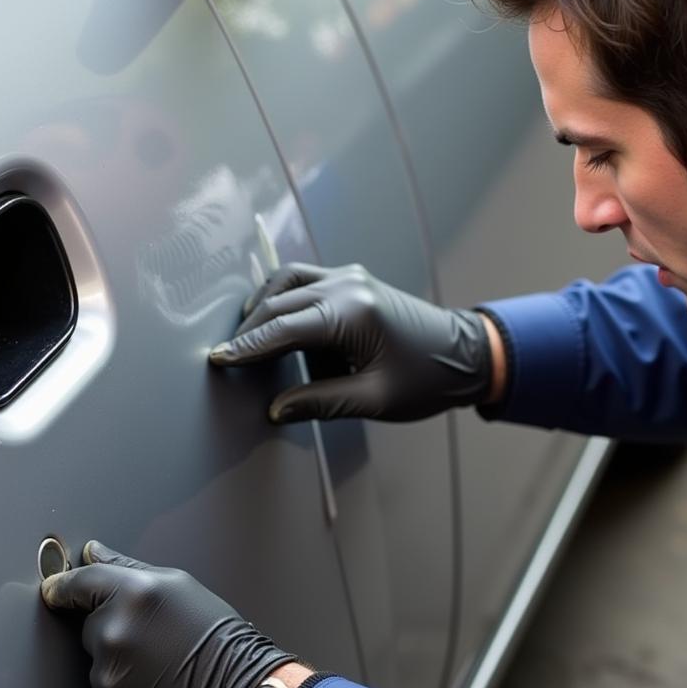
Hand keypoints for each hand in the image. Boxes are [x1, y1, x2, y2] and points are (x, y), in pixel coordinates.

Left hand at [41, 542, 295, 687]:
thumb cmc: (220, 639)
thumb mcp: (180, 587)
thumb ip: (126, 568)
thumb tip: (92, 553)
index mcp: (132, 594)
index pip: (76, 583)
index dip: (63, 586)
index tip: (55, 590)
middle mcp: (114, 633)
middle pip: (89, 624)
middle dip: (111, 626)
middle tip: (153, 636)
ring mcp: (109, 675)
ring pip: (99, 660)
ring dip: (119, 660)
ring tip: (161, 663)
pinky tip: (157, 686)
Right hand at [208, 263, 493, 421]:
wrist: (468, 356)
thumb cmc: (427, 380)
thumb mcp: (374, 400)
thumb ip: (320, 402)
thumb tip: (275, 410)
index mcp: (353, 313)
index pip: (284, 328)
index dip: (248, 347)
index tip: (218, 361)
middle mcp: (347, 285)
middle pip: (279, 302)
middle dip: (249, 331)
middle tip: (226, 359)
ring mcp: (350, 277)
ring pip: (287, 282)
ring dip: (263, 309)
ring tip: (247, 342)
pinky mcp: (353, 280)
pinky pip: (304, 280)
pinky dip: (284, 299)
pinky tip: (277, 325)